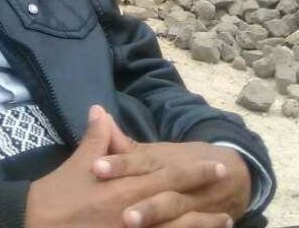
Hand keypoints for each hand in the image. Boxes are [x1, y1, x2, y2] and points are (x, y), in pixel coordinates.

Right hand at [25, 106, 231, 227]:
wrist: (40, 225)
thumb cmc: (59, 194)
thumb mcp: (78, 163)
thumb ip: (96, 138)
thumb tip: (100, 110)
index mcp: (126, 186)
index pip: (168, 175)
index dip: (193, 171)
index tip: (215, 164)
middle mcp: (136, 212)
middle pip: (180, 202)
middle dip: (204, 194)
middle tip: (227, 185)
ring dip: (202, 224)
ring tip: (225, 220)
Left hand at [93, 133, 250, 226]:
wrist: (232, 170)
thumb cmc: (179, 161)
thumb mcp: (154, 151)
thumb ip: (124, 143)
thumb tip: (97, 113)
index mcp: (161, 160)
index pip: (139, 160)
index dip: (119, 164)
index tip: (96, 167)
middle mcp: (177, 178)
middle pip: (159, 186)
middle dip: (140, 199)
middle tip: (118, 211)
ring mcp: (194, 200)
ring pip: (176, 208)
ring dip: (157, 214)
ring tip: (131, 222)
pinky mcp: (206, 217)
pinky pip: (196, 225)